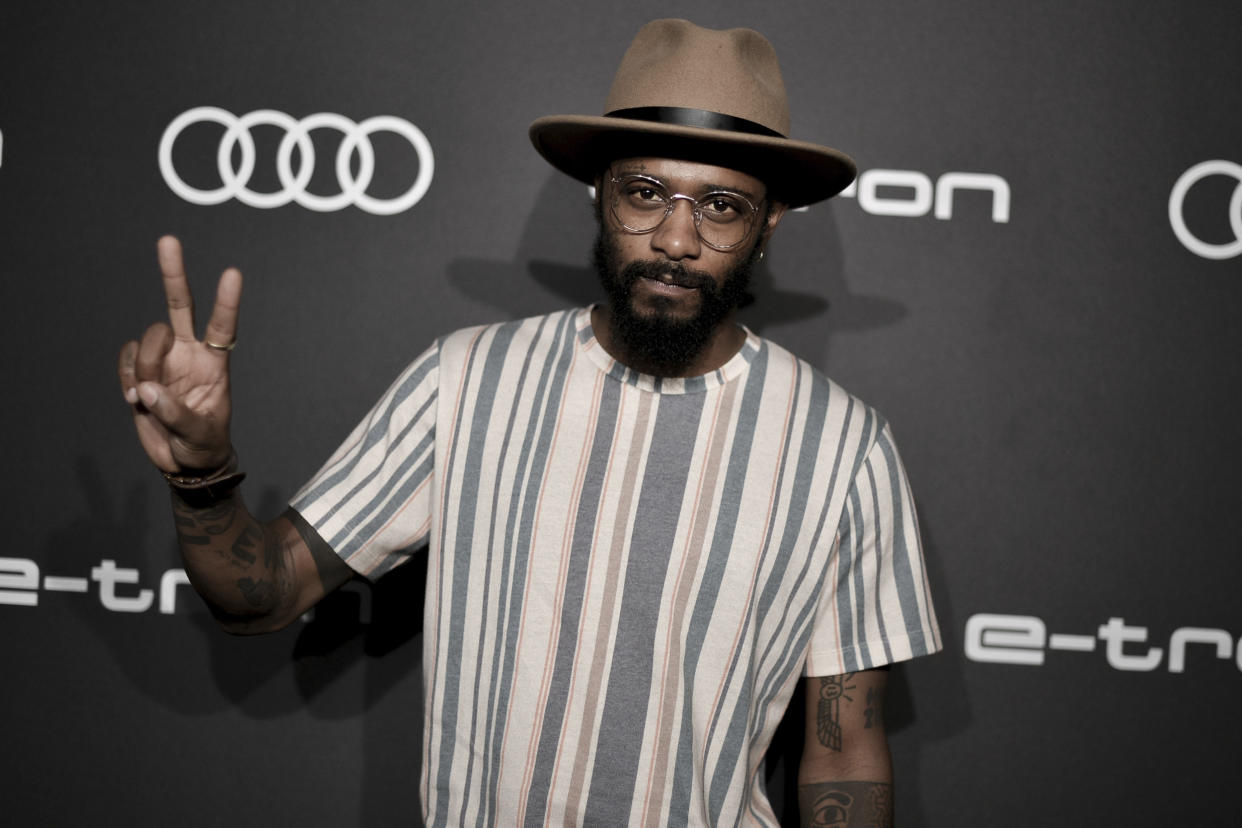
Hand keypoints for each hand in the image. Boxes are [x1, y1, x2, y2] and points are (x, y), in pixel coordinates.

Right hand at [118, 236, 241, 473]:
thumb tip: (147, 389)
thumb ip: (175, 413)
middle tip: (168, 239)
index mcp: (214, 364)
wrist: (184, 461)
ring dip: (145, 368)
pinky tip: (136, 399)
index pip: (222, 326)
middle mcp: (189, 353)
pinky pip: (128, 358)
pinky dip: (127, 376)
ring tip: (149, 399)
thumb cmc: (203, 444)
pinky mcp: (141, 370)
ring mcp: (164, 359)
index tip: (232, 273)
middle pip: (180, 306)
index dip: (226, 301)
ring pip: (148, 340)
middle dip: (173, 272)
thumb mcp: (199, 433)